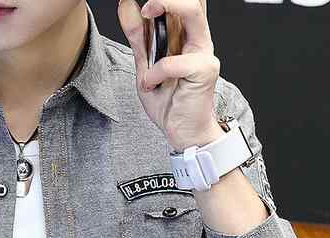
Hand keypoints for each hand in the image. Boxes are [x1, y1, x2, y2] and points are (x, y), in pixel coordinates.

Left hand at [117, 0, 224, 151]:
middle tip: (145, 2)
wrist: (182, 132)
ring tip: (146, 15)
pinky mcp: (204, 70)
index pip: (183, 1)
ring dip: (166, 7)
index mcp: (186, 34)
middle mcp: (198, 38)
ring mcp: (203, 52)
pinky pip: (173, 62)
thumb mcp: (144, 66)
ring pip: (191, 12)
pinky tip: (151, 84)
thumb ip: (137, 37)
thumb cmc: (169, 102)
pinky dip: (155, 72)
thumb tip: (126, 4)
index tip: (139, 2)